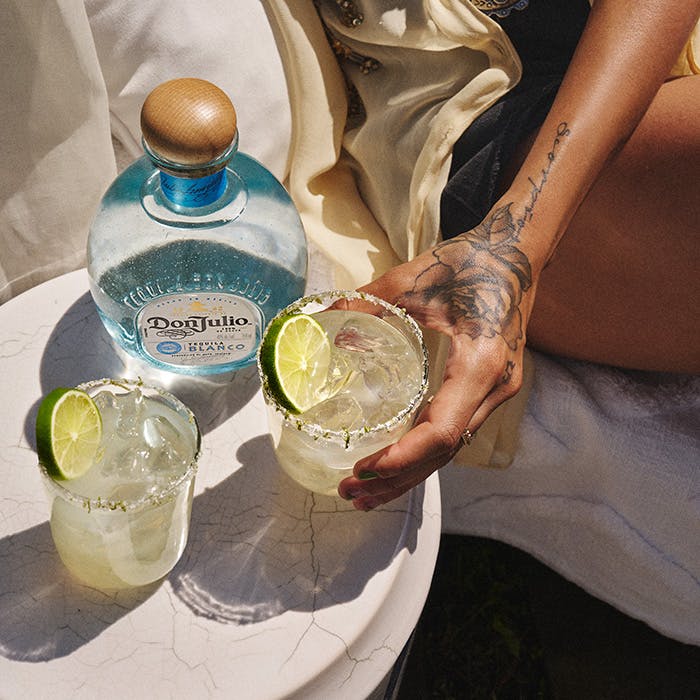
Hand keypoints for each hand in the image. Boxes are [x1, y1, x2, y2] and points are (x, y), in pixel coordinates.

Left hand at [338, 204, 534, 509]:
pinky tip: (396, 464)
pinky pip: (456, 432)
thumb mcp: (412, 279)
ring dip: (409, 475)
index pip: (441, 431)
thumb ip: (366, 301)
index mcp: (480, 363)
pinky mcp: (490, 389)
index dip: (400, 457)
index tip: (361, 468)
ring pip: (451, 449)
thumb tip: (323, 320)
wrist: (516, 254)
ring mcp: (497, 393)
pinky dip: (423, 454)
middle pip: (444, 452)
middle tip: (350, 492)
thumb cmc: (469, 262)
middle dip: (397, 478)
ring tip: (364, 494)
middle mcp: (495, 388)